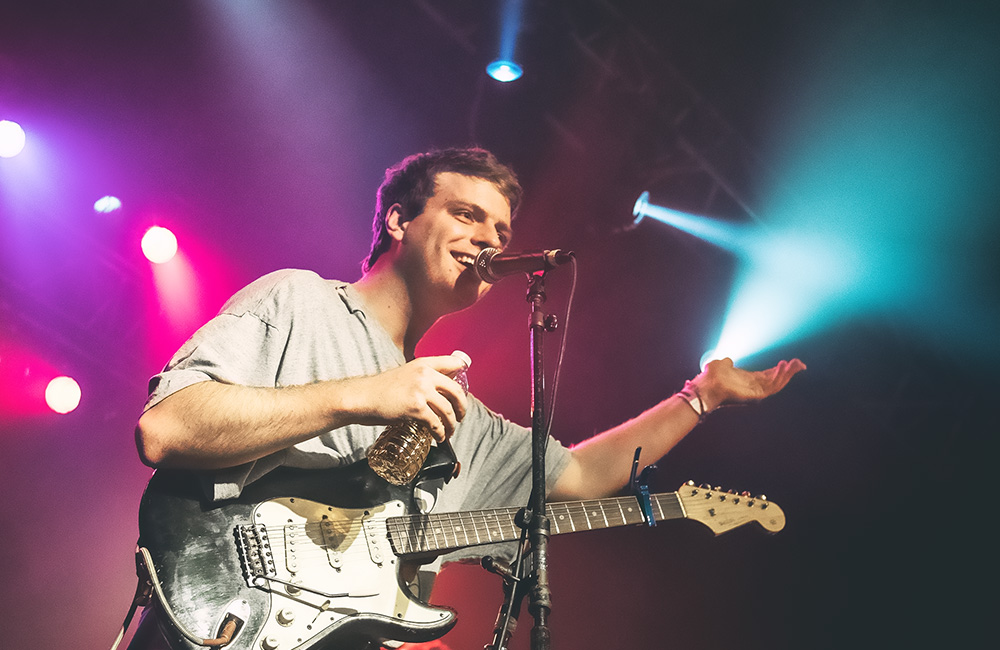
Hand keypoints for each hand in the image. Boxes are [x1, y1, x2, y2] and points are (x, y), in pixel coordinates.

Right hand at [342, 355, 468, 441]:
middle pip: (456, 391)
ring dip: (452, 424)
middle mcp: (425, 374)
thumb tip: (440, 389)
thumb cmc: (380, 389)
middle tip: (460, 417)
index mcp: (423, 364)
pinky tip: (438, 437)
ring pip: (448, 410)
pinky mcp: (416, 408)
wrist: (362, 397)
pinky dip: (440, 433)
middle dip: (462, 407)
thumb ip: (422, 378)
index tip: (463, 386)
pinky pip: (436, 423)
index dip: (463, 374)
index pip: (453, 363)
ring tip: (449, 431)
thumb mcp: (405, 373)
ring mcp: (421, 391)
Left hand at [694, 357, 806, 411]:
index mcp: (749, 381)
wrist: (705, 385)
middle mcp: (754, 388)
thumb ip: (728, 363)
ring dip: (787, 374)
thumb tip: (728, 360)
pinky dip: (779, 377)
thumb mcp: (722, 365)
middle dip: (790, 372)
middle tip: (801, 363)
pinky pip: (771, 387)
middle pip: (777, 380)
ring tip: (795, 363)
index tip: (791, 362)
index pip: (770, 376)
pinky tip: (783, 367)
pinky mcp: (755, 395)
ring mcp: (755, 392)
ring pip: (777, 384)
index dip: (781, 370)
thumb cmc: (711, 377)